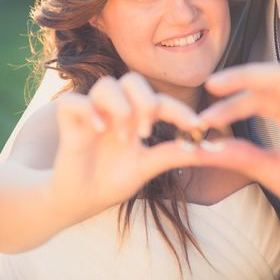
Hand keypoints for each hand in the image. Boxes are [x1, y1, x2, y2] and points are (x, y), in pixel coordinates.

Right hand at [48, 72, 201, 223]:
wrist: (80, 199)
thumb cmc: (113, 180)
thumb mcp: (148, 168)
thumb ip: (174, 154)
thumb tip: (210, 149)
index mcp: (136, 117)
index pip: (160, 101)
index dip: (179, 110)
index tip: (196, 125)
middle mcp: (115, 109)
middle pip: (132, 80)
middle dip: (144, 101)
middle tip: (145, 132)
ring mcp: (92, 112)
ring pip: (106, 85)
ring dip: (119, 108)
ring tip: (122, 137)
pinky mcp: (69, 120)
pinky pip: (74, 101)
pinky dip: (88, 110)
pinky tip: (99, 129)